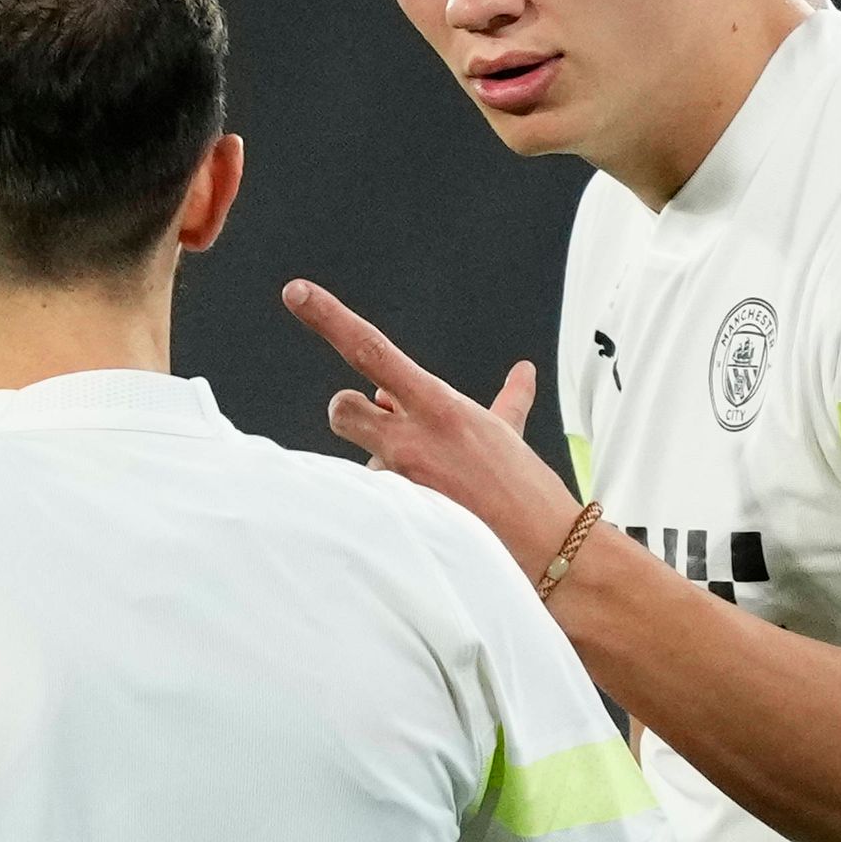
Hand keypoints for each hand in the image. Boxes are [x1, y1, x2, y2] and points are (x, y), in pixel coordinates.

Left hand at [284, 279, 567, 565]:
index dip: (329, 319)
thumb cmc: (525, 491)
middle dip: (354, 413)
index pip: (372, 351)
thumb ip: (506, 401)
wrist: (542, 549)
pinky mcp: (393, 518)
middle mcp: (410, 438)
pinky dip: (394, 508)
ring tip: (430, 489)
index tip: (297, 292)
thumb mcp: (509, 436)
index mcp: (438, 405)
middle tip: (386, 430)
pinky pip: (374, 503)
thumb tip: (522, 371)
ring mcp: (397, 480)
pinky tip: (427, 521)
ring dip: (384, 468)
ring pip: (360, 461)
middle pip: (342, 407)